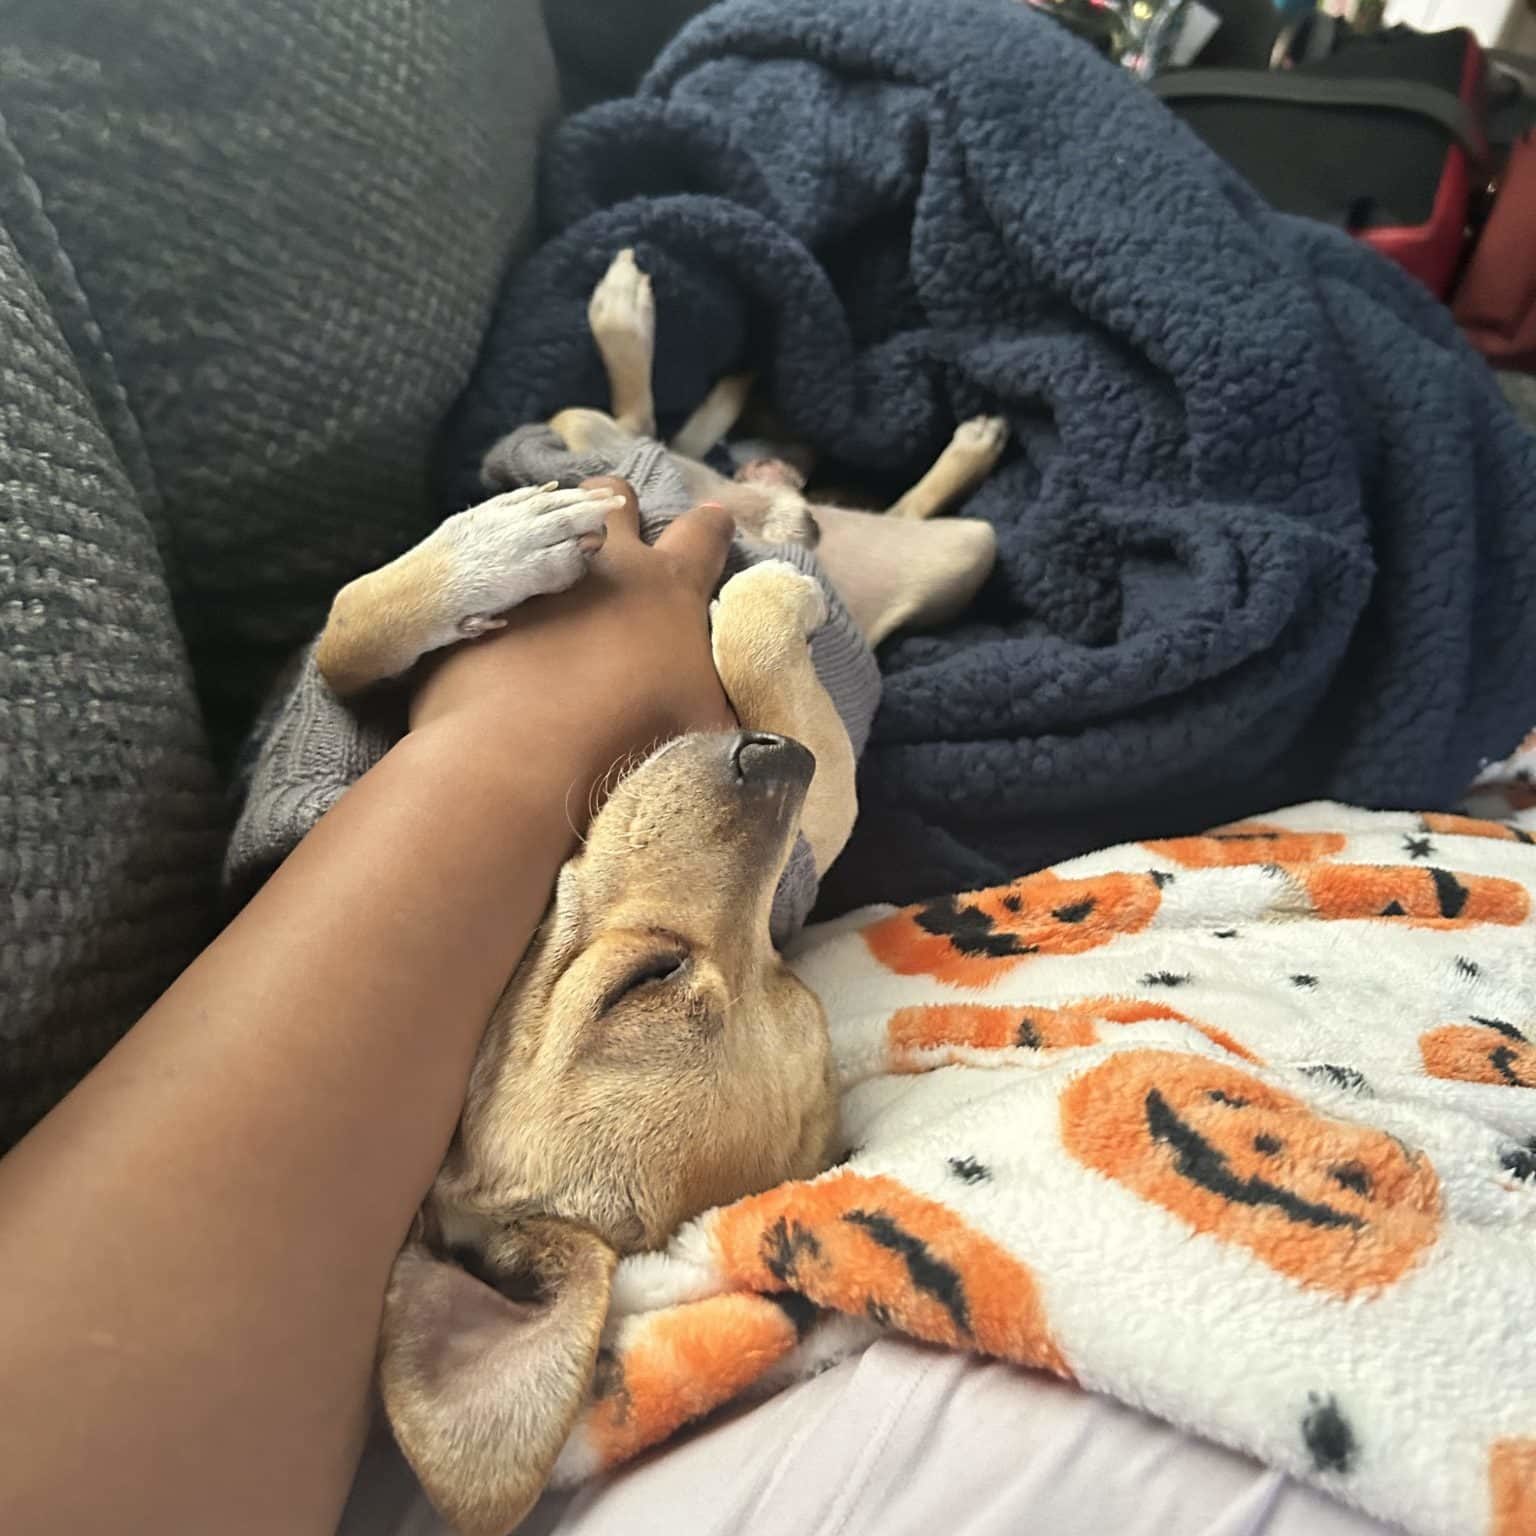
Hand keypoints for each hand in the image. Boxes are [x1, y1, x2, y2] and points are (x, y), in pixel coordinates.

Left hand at [409, 478, 737, 809]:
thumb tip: (737, 708)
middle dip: (617, 508)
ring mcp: (536, 572)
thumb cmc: (634, 732)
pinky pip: (490, 578)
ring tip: (553, 581)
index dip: (712, 528)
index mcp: (668, 585)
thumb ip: (723, 699)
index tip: (714, 524)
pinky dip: (500, 595)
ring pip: (543, 523)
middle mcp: (604, 561)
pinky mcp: (481, 597)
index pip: (704, 534)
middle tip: (617, 542)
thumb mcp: (707, 723)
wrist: (526, 748)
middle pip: (613, 497)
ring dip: (553, 542)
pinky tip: (500, 627)